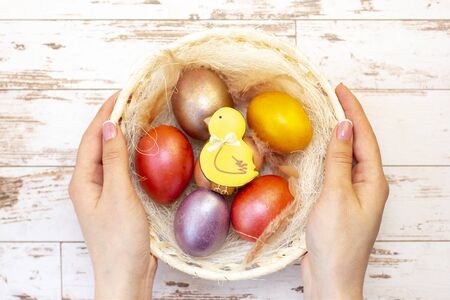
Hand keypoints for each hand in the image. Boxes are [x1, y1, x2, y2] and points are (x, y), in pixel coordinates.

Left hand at [69, 93, 156, 299]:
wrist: (126, 274)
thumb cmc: (120, 239)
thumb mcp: (118, 195)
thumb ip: (113, 160)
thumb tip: (108, 126)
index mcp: (83, 180)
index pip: (92, 138)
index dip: (105, 113)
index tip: (122, 93)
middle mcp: (88, 183)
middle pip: (97, 144)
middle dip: (111, 120)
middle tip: (131, 100)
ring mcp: (101, 192)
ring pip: (108, 156)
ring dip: (119, 135)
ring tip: (135, 116)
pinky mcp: (114, 200)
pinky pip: (118, 169)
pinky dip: (127, 153)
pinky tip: (138, 149)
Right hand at [301, 84, 388, 298]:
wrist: (331, 277)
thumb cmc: (336, 241)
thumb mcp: (336, 195)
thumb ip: (339, 160)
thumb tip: (344, 127)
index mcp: (373, 181)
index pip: (364, 136)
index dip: (352, 110)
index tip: (340, 88)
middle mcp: (366, 185)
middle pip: (357, 144)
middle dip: (346, 118)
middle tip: (330, 96)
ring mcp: (353, 194)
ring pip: (345, 157)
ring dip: (334, 137)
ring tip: (322, 117)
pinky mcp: (338, 203)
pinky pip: (334, 173)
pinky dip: (324, 158)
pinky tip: (313, 153)